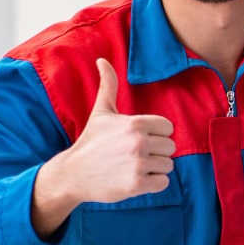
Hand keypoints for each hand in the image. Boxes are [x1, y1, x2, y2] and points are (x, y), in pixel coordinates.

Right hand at [31, 58, 175, 238]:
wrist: (73, 174)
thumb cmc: (91, 141)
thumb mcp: (101, 112)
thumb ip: (109, 85)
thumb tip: (102, 60)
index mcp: (135, 123)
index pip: (168, 128)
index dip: (156, 134)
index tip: (139, 139)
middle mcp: (139, 142)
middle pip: (170, 147)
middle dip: (156, 152)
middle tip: (134, 155)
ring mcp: (138, 164)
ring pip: (168, 165)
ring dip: (155, 168)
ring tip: (133, 167)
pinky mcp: (137, 184)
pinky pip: (163, 182)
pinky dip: (154, 183)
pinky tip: (136, 179)